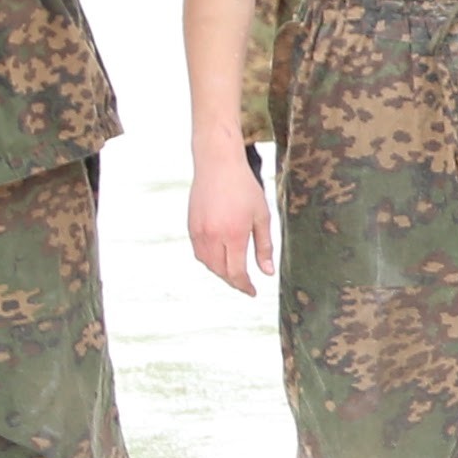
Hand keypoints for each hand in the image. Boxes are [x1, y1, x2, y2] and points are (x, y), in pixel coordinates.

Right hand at [189, 147, 276, 296]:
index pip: (236, 272)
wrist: (217, 164)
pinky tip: (220, 257)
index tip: (253, 292)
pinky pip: (199, 252)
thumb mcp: (262, 216)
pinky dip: (209, 260)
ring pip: (207, 264)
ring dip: (220, 272)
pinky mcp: (191, 226)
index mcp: (233, 235)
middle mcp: (212, 236)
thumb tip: (267, 272)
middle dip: (233, 281)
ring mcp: (199, 232)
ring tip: (234, 272)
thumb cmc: (244, 188)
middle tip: (245, 284)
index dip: (244, 286)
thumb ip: (264, 246)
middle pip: (220, 271)